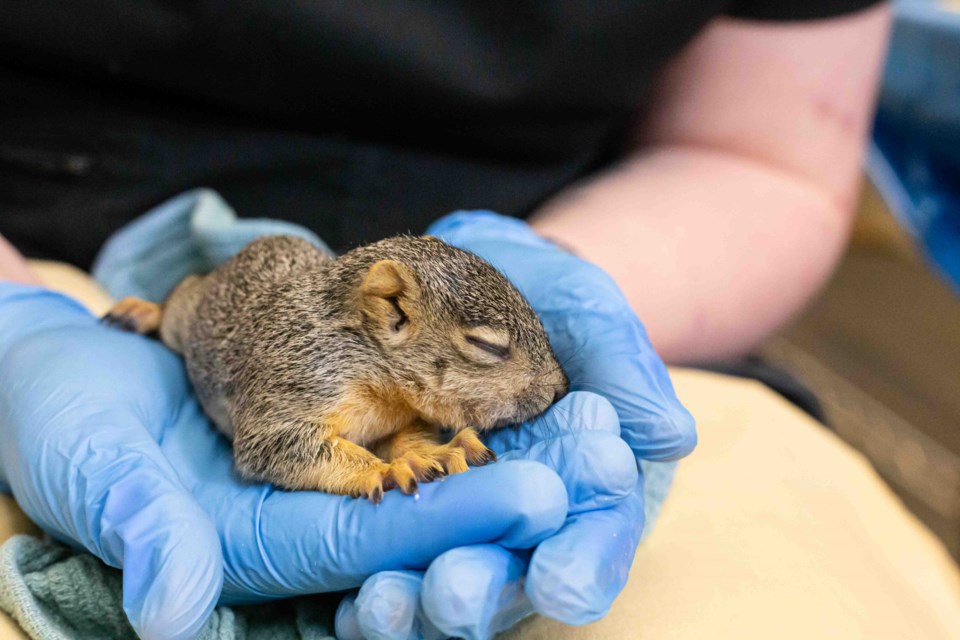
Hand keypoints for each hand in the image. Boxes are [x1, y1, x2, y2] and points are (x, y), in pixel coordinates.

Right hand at [0, 283, 587, 638]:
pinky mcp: (341, 431)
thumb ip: (141, 533)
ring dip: (523, 455)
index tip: (536, 497)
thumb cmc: (61, 415)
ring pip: (443, 476)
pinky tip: (548, 386)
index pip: (375, 547)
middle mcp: (314, 521)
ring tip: (607, 429)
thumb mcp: (92, 468)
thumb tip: (174, 615)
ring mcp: (333, 475)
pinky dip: (484, 411)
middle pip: (434, 522)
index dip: (454, 524)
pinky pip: (422, 428)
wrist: (65, 366)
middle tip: (608, 459)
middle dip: (520, 497)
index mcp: (265, 547)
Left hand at [336, 211, 695, 638]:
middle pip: (512, 570)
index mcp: (584, 480)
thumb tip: (670, 436)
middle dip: (486, 585)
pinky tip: (347, 600)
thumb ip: (623, 370)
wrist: (467, 279)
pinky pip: (381, 557)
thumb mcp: (586, 315)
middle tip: (455, 591)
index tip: (560, 578)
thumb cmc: (542, 301)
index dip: (582, 561)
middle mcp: (525, 514)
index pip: (593, 534)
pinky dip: (364, 586)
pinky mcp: (399, 506)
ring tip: (385, 602)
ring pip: (443, 573)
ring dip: (416, 598)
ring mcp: (460, 516)